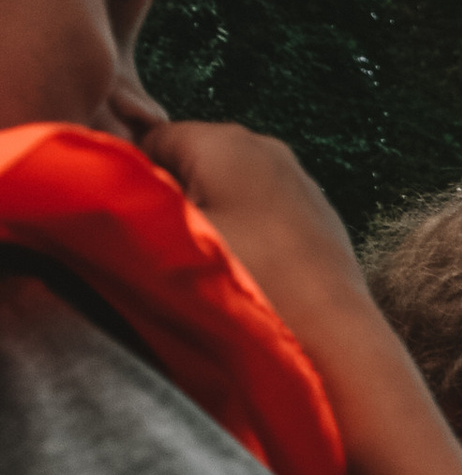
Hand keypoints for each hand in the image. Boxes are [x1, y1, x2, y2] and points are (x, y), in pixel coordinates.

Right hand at [142, 122, 368, 338]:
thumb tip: (115, 189)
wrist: (333, 334)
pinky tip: (255, 270)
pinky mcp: (317, 213)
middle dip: (179, 198)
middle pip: (194, 161)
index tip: (142, 221)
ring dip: (216, 219)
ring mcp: (297, 178)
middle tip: (178, 247)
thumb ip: (134, 203)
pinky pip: (264, 211)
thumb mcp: (169, 240)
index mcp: (222, 140)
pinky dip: (251, 234)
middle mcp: (264, 146)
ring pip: (230, 187)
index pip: (153, 139)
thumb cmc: (250, 283)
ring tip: (219, 263)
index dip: (138, 179)